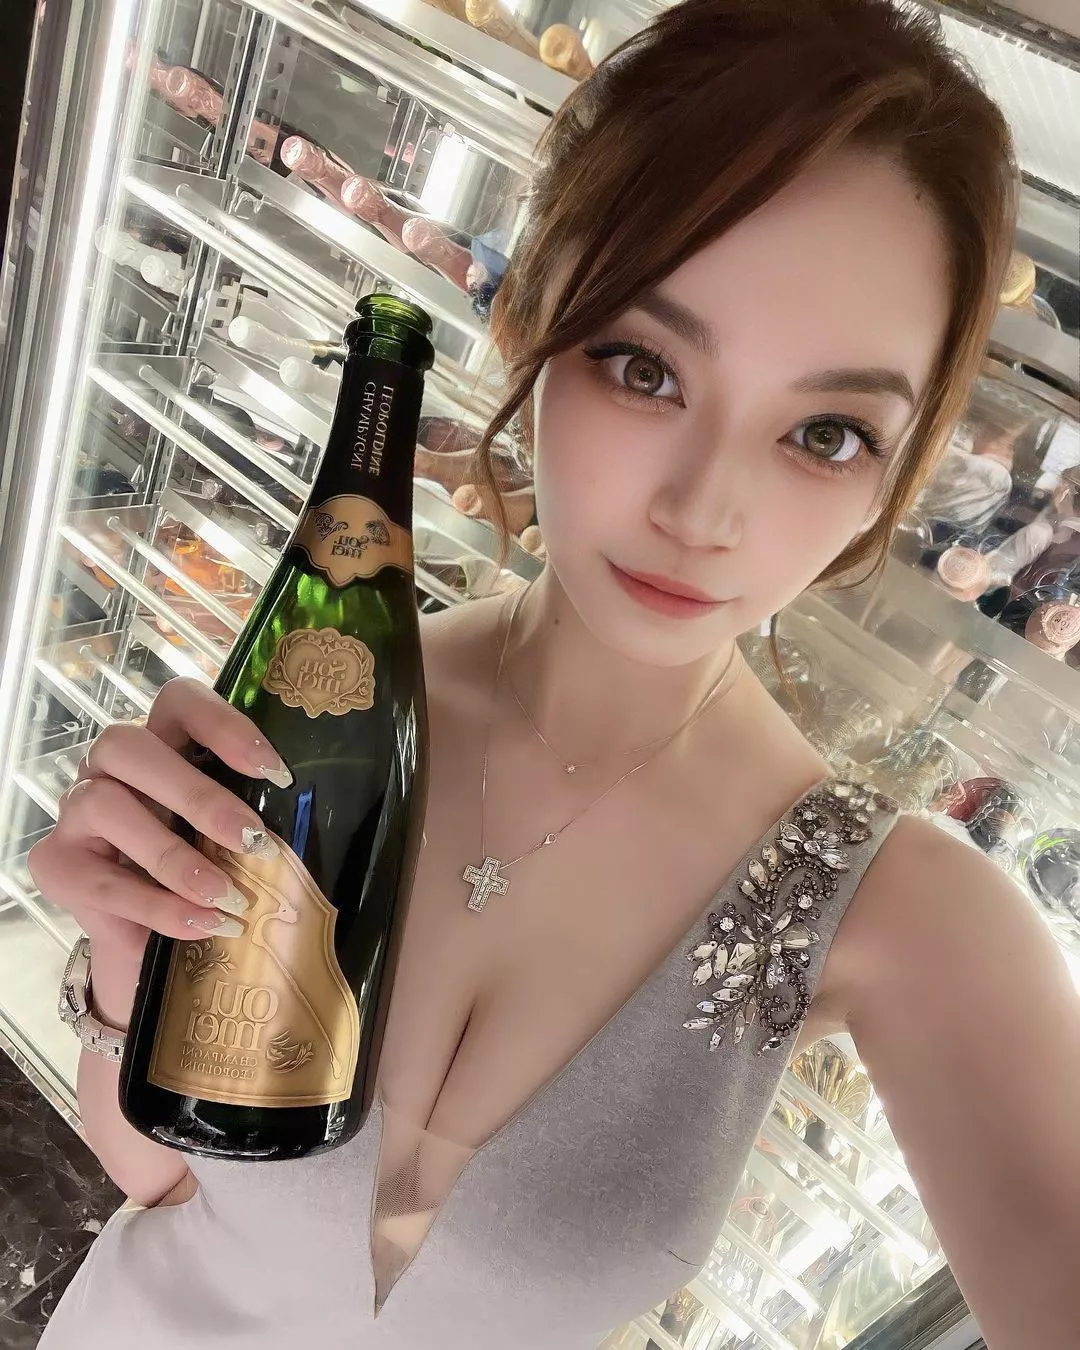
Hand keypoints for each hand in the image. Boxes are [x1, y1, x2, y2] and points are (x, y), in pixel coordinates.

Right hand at [27, 677, 289, 974]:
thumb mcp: (228, 838)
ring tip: (227, 894)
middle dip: (197, 795)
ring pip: (106, 806)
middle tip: (253, 841)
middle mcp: (110, 766)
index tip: (275, 772)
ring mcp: (75, 810)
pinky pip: (101, 880)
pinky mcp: (56, 864)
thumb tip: (306, 825)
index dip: (224, 725)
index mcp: (161, 742)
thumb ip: (249, 818)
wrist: (150, 942)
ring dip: (174, 856)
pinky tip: (205, 923)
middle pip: (130, 747)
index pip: (179, 701)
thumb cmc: (202, 870)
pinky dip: (158, 906)